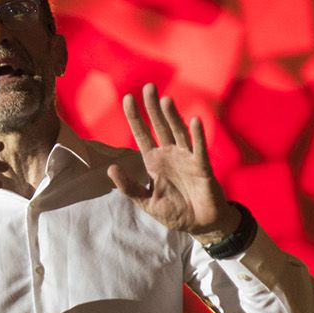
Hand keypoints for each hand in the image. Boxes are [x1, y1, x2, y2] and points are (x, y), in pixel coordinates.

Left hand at [107, 84, 234, 236]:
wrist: (201, 225)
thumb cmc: (175, 212)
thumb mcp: (147, 202)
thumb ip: (130, 187)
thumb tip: (111, 169)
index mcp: (154, 162)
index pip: (142, 135)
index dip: (135, 117)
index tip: (127, 98)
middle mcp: (170, 155)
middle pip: (160, 126)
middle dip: (153, 108)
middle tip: (148, 87)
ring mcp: (187, 158)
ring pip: (178, 132)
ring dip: (173, 117)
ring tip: (165, 100)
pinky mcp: (202, 167)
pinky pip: (199, 148)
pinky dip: (198, 135)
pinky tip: (195, 120)